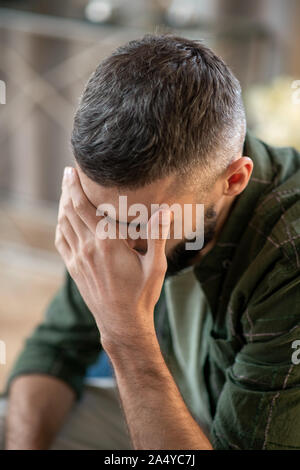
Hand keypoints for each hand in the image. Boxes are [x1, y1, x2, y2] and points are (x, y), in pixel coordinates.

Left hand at [55, 167, 170, 348]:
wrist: (122, 323)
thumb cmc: (141, 295)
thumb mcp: (155, 265)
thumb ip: (157, 235)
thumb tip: (166, 210)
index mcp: (107, 242)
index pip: (83, 206)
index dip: (74, 186)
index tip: (72, 171)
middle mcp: (88, 248)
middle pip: (69, 210)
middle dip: (67, 190)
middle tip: (68, 175)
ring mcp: (78, 259)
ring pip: (63, 224)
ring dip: (62, 206)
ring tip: (66, 193)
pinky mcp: (74, 269)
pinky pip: (62, 241)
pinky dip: (60, 226)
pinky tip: (63, 220)